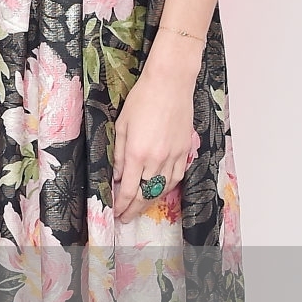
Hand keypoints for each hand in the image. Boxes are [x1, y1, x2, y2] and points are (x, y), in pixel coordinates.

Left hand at [111, 60, 198, 221]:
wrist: (170, 84)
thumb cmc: (142, 99)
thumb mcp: (121, 125)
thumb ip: (118, 153)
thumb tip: (116, 175)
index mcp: (136, 153)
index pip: (128, 189)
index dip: (121, 204)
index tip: (116, 213)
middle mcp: (156, 159)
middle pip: (145, 194)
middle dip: (134, 209)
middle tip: (126, 218)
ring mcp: (174, 156)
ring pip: (162, 188)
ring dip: (150, 201)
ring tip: (140, 207)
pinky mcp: (185, 150)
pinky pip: (177, 176)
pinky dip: (167, 187)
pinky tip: (160, 189)